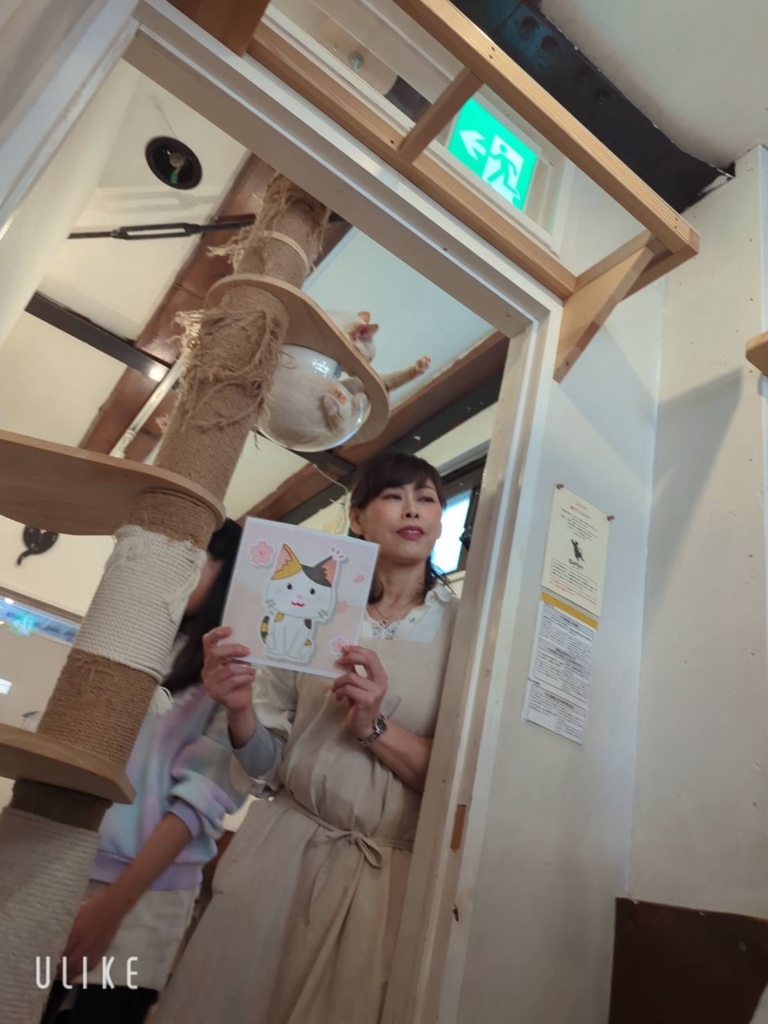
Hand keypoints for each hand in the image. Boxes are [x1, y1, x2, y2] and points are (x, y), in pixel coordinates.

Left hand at [60, 887, 125, 977]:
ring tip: (64, 977)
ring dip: (72, 974)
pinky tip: (79, 972)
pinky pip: (93, 963)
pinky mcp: (104, 948)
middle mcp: (86, 942)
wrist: (115, 904)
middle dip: (62, 971)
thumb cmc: (95, 905)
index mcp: (78, 931)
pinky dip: (84, 970)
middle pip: (72, 963)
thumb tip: (62, 941)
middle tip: (55, 976)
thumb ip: (71, 928)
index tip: (51, 966)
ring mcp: (96, 946)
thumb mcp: (78, 913)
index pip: (65, 952)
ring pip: (82, 966)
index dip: (58, 962)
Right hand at [202, 627, 256, 748]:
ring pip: (228, 669)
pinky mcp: (217, 693)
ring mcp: (210, 682)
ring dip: (243, 668)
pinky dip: (245, 677)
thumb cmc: (240, 680)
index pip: (207, 643)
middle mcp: (207, 670)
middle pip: (216, 654)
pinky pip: (233, 681)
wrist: (240, 702)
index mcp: (211, 660)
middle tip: (247, 650)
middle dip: (233, 649)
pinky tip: (250, 677)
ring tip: (252, 670)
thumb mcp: (238, 663)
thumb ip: (236, 654)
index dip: (216, 634)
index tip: (230, 629)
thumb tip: (246, 640)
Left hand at [332, 647, 387, 740]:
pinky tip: (339, 697)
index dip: (358, 649)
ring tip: (335, 688)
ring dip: (338, 681)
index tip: (344, 649)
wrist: (366, 724)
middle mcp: (381, 681)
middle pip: (367, 660)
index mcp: (380, 675)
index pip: (372, 655)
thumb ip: (355, 671)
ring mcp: (374, 691)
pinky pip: (347, 689)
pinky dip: (339, 691)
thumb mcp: (359, 684)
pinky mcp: (366, 700)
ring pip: (351, 677)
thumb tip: (344, 655)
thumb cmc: (361, 703)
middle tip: (338, 661)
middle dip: (350, 657)